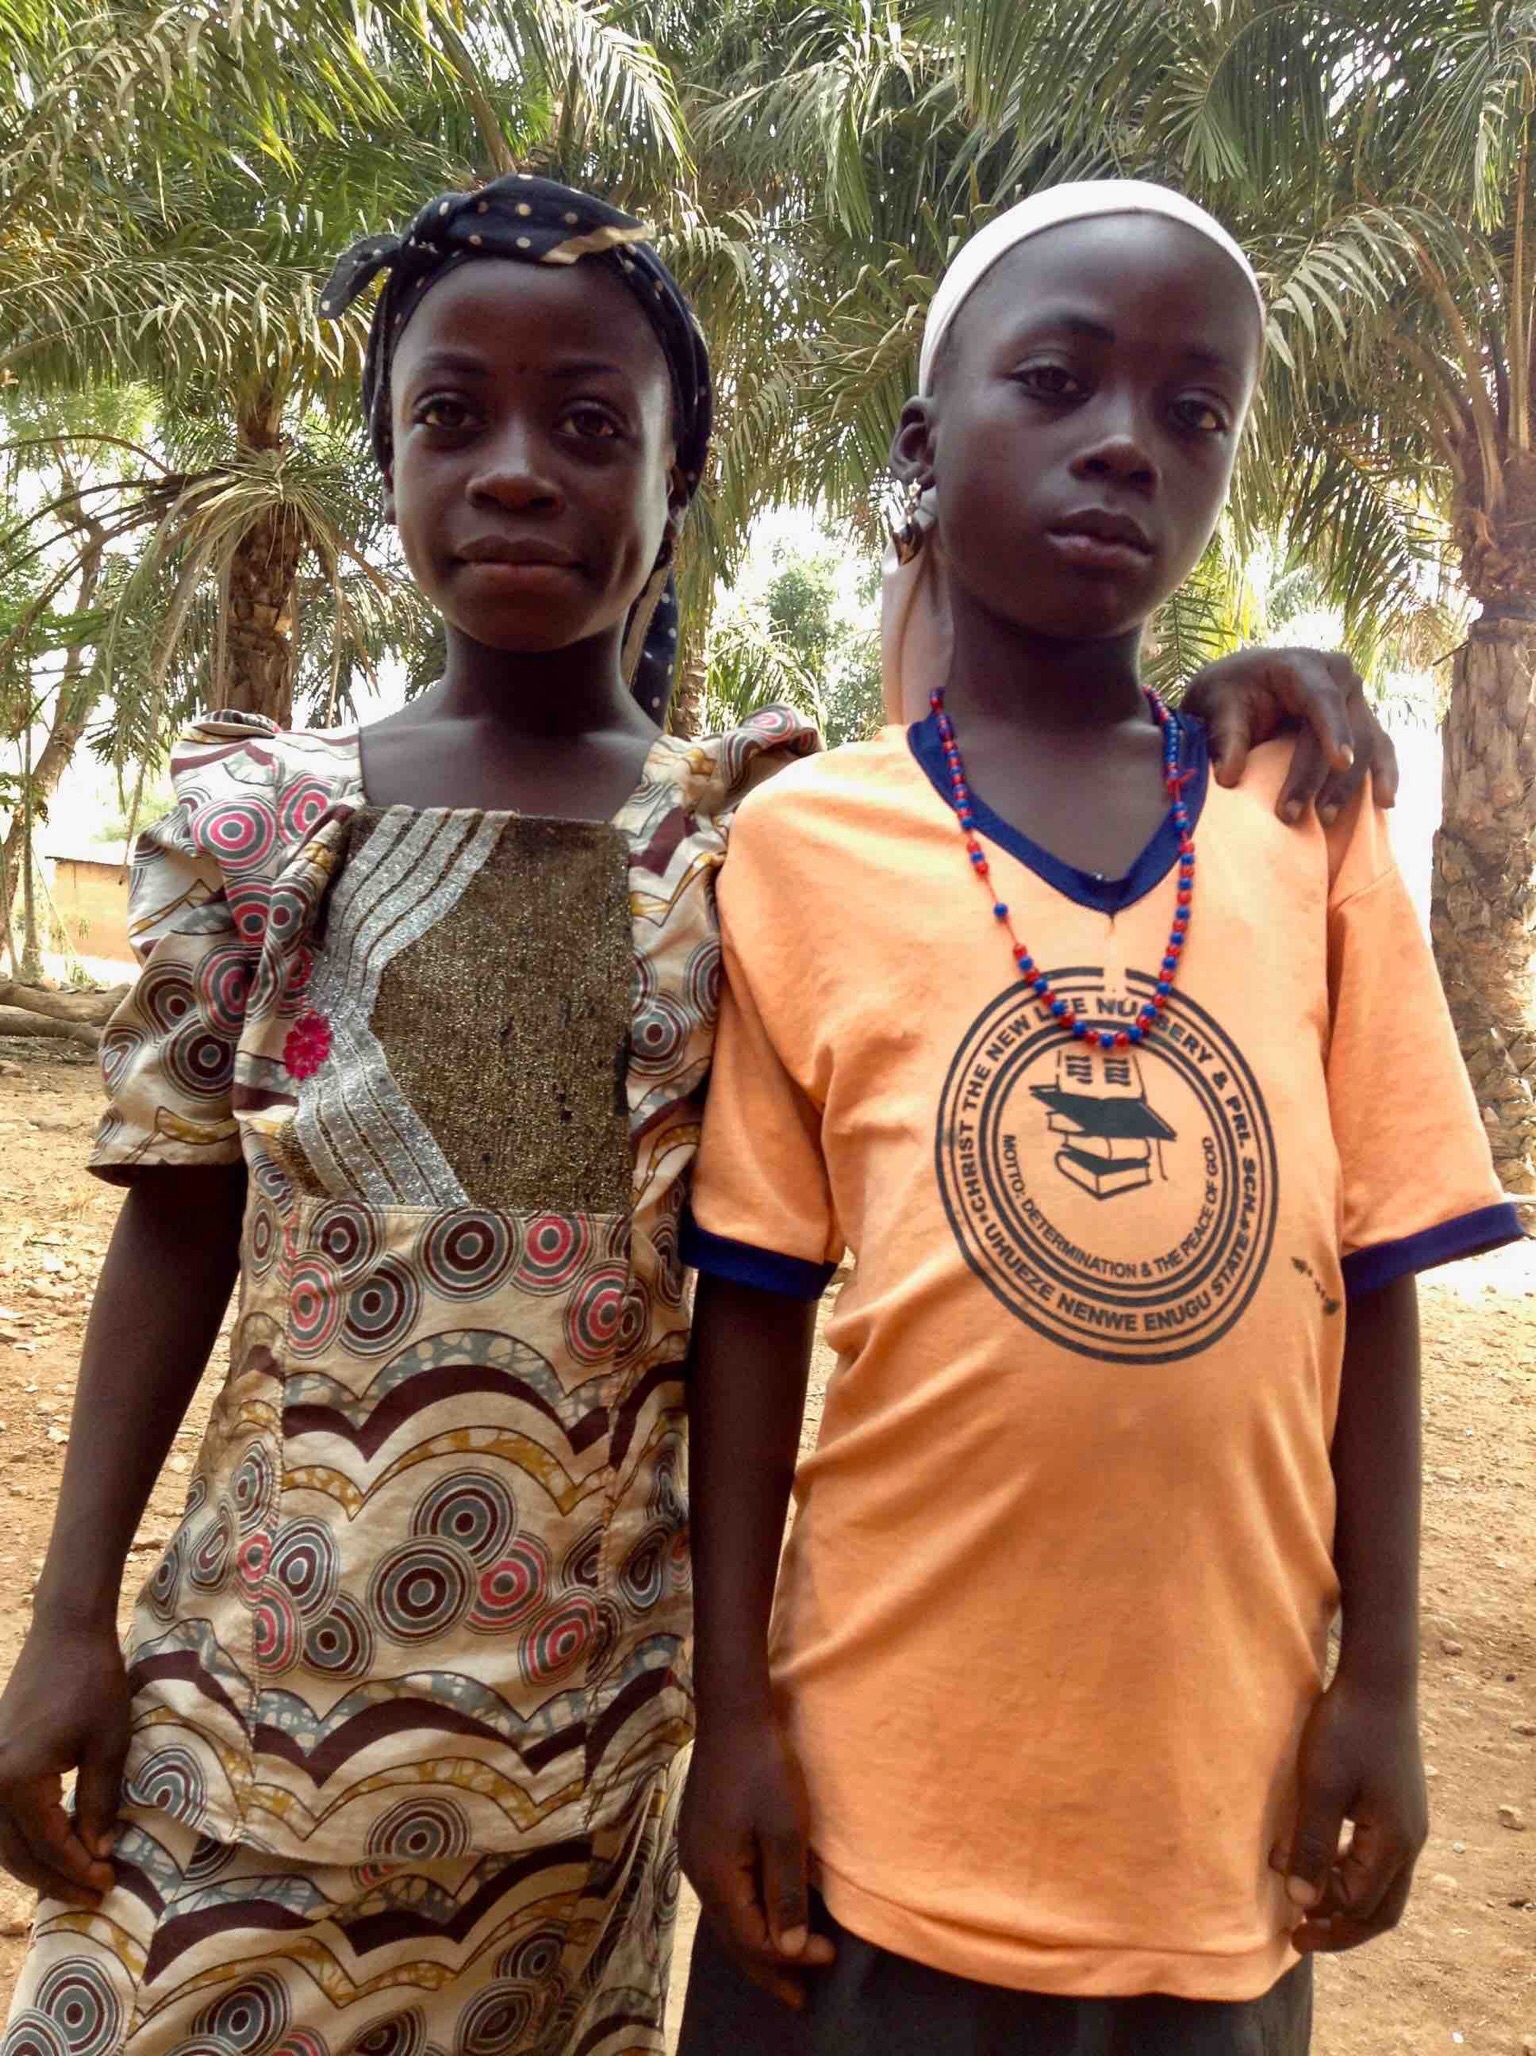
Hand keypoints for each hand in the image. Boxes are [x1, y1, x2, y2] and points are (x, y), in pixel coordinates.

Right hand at [0, 1623, 129, 1904]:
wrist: (66, 1635)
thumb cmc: (93, 1684)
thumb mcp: (109, 1746)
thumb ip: (99, 1804)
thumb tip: (98, 1854)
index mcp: (17, 1782)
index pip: (49, 1845)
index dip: (80, 1870)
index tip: (108, 1884)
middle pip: (17, 1855)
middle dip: (55, 1879)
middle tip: (93, 1894)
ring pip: (4, 1842)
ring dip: (36, 1866)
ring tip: (75, 1880)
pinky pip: (1, 1819)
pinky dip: (23, 1841)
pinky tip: (51, 1849)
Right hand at [680, 1714, 835, 2008]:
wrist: (733, 1713)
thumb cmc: (763, 1767)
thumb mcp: (784, 1829)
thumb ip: (785, 1891)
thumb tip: (788, 1949)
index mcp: (717, 1875)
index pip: (752, 1938)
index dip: (789, 1957)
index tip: (829, 1959)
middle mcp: (698, 1873)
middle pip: (733, 1936)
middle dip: (767, 1969)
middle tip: (798, 2000)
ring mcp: (696, 1854)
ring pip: (727, 1917)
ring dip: (756, 1943)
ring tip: (783, 1968)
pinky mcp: (701, 1838)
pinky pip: (725, 1894)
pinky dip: (747, 1915)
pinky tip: (762, 1917)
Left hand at [1183, 649, 1398, 824]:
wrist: (1242, 687)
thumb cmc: (1229, 694)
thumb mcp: (1216, 708)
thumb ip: (1225, 738)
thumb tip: (1228, 778)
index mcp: (1302, 664)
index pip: (1323, 698)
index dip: (1335, 729)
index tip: (1341, 761)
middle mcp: (1338, 676)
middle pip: (1345, 728)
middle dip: (1322, 775)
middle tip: (1291, 815)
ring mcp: (1354, 700)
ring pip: (1367, 743)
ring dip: (1349, 785)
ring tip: (1323, 818)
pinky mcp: (1362, 723)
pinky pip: (1381, 749)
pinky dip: (1384, 775)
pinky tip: (1385, 802)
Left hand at [1270, 1671, 1426, 1952]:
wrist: (1378, 1679)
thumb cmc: (1345, 1729)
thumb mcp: (1321, 1787)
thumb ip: (1313, 1845)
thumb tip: (1304, 1903)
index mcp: (1394, 1843)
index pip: (1361, 1906)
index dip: (1325, 1921)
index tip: (1288, 1926)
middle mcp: (1410, 1841)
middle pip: (1381, 1909)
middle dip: (1342, 1928)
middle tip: (1301, 1937)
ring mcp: (1408, 1823)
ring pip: (1383, 1884)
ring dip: (1345, 1898)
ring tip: (1306, 1902)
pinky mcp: (1397, 1805)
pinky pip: (1379, 1858)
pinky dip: (1351, 1871)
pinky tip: (1320, 1860)